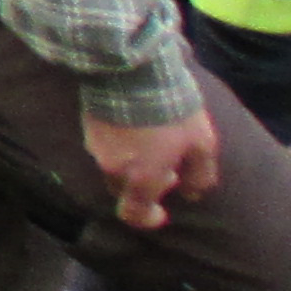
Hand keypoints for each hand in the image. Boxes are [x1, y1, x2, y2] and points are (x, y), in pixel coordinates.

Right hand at [87, 105, 219, 231]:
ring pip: (113, 165)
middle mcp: (113, 168)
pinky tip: (136, 123)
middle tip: (165, 165)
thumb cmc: (173, 113)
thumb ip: (200, 175)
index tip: (161, 211)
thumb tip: (193, 193)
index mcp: (140, 178)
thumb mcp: (201, 144)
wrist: (134, 71)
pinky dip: (120, 142)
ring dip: (131, 161)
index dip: (146, 219)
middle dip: (143, 183)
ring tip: (151, 139)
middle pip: (123, 188)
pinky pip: (104, 144)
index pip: (133, 214)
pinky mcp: (88, 124)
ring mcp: (96, 145)